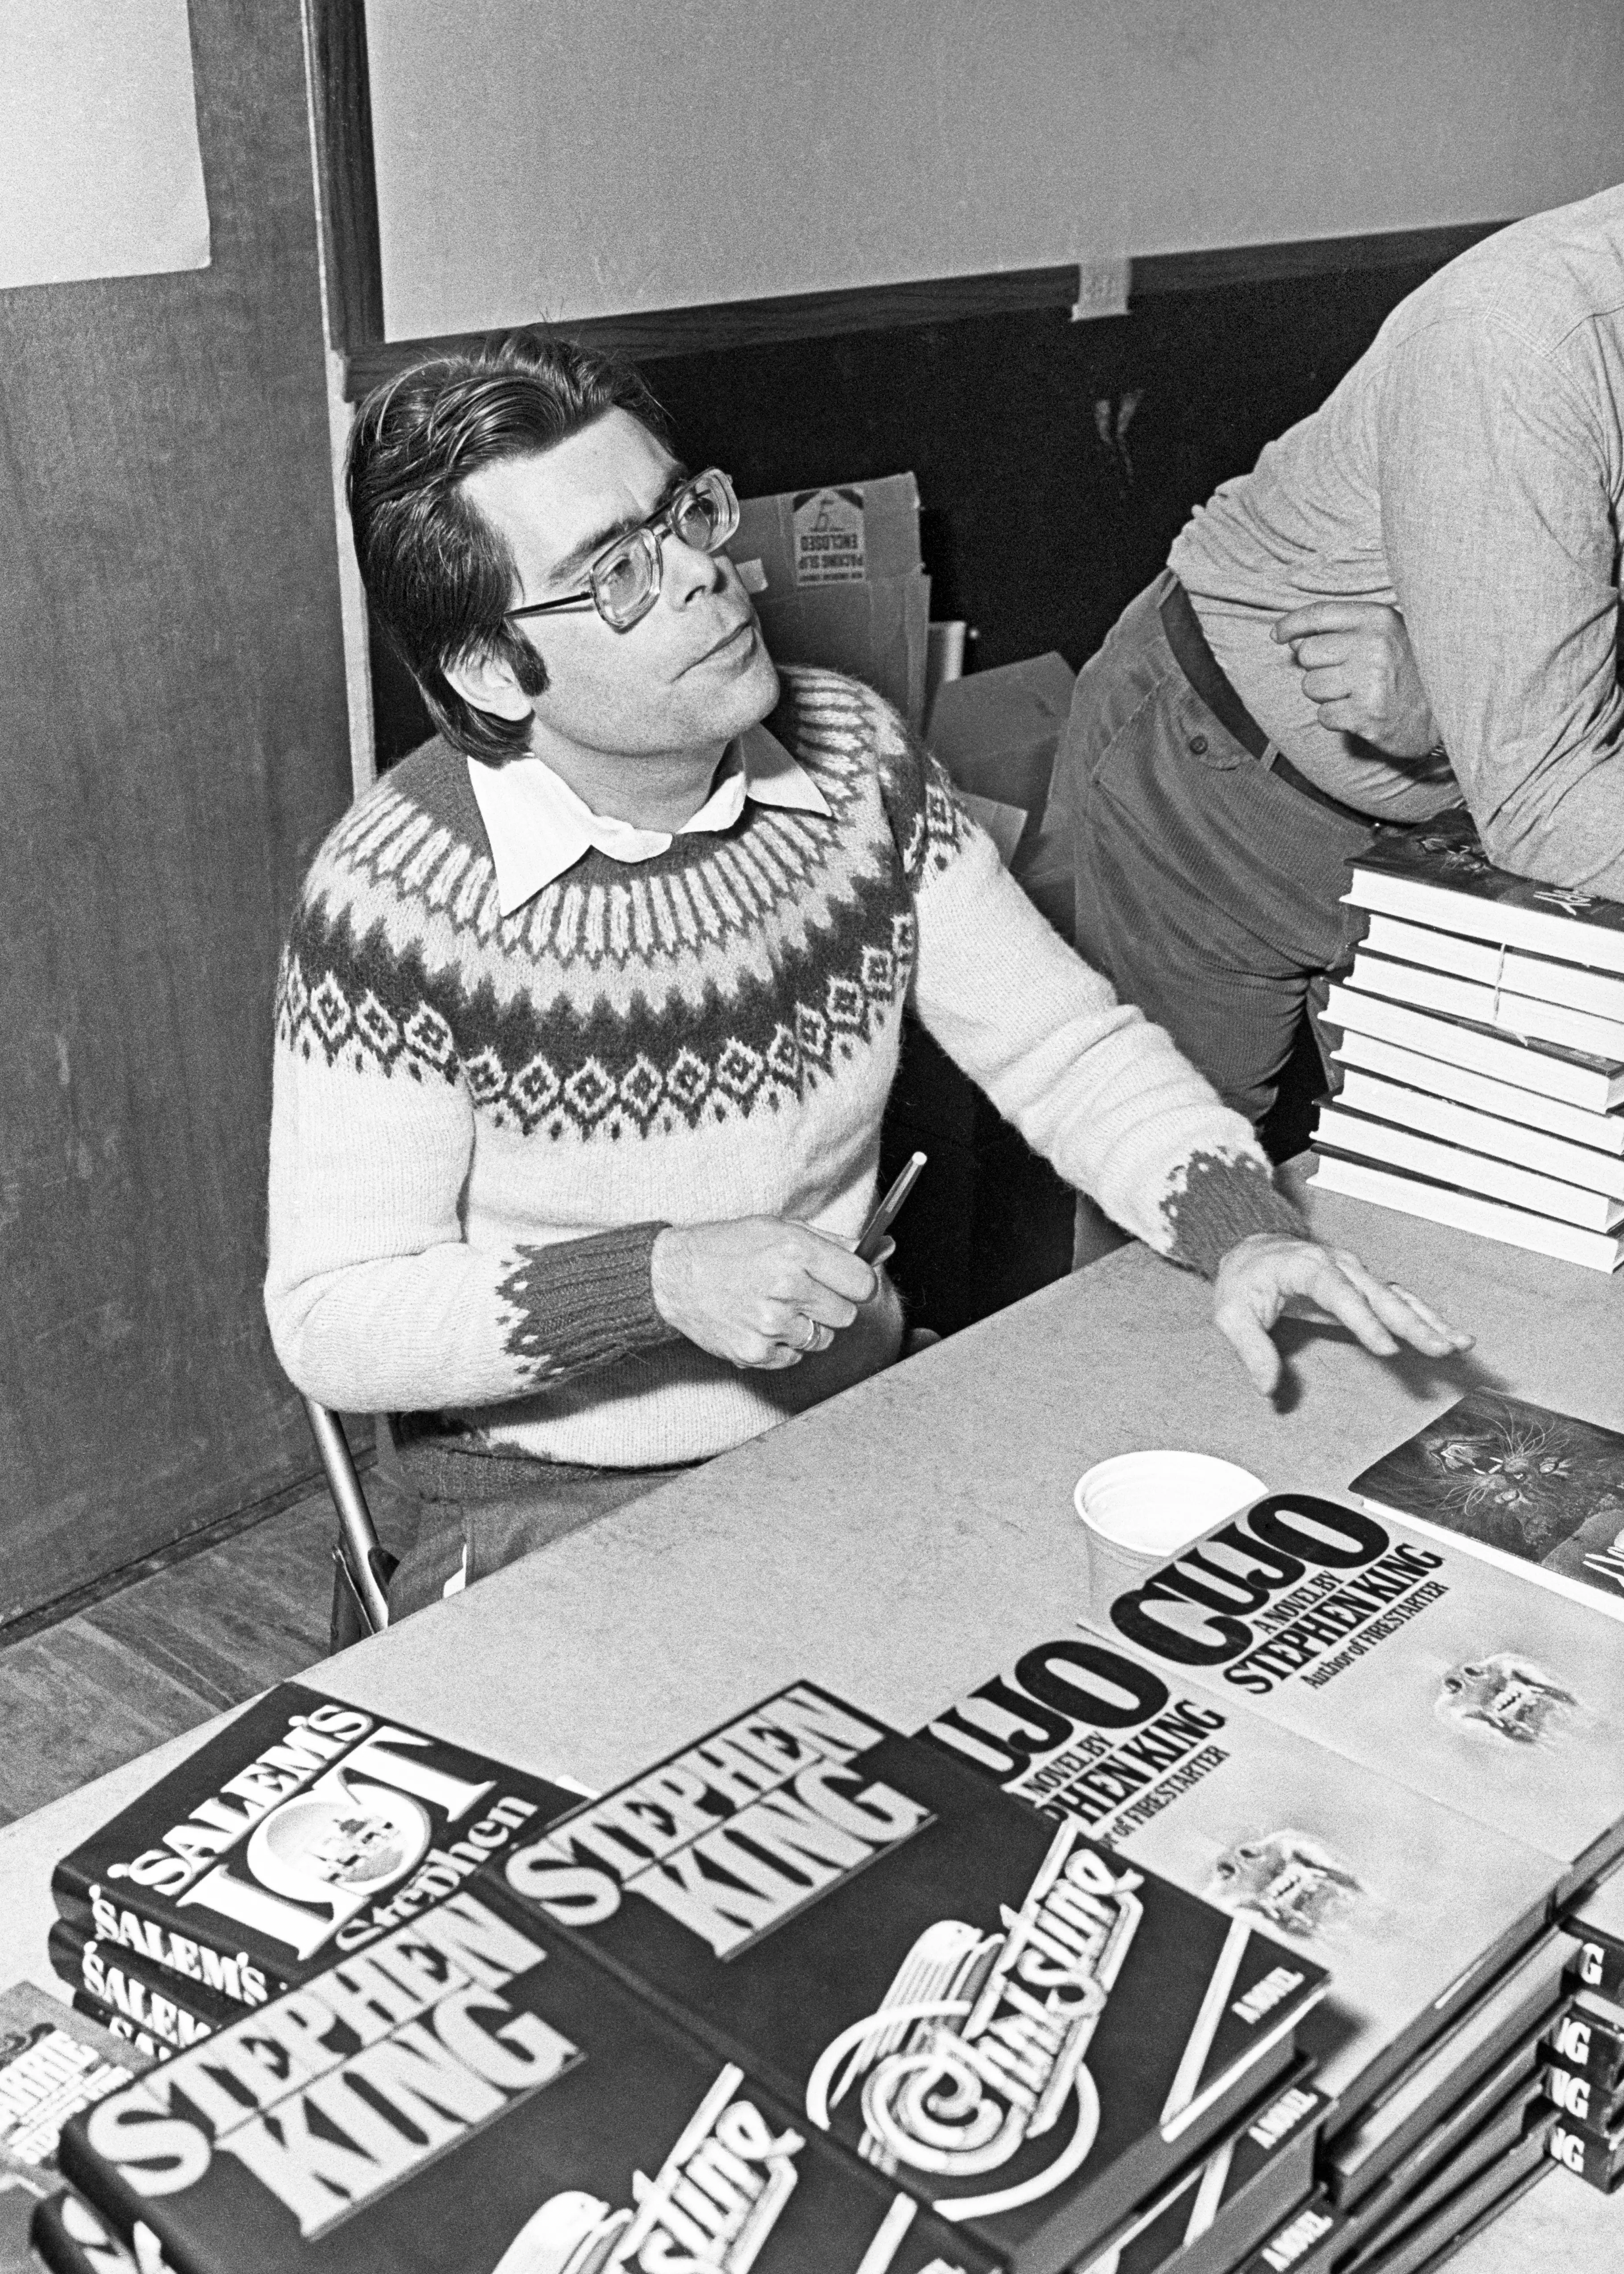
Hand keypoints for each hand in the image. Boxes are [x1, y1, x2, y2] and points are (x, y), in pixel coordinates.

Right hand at [650, 1217, 880, 1370]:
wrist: (674, 1277)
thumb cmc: (731, 1247)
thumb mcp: (782, 1229)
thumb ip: (836, 1243)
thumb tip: (886, 1249)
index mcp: (796, 1250)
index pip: (863, 1282)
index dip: (857, 1283)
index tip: (847, 1281)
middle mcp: (786, 1288)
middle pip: (846, 1315)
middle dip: (830, 1304)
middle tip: (800, 1292)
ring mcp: (770, 1324)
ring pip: (823, 1339)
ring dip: (806, 1325)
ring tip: (774, 1305)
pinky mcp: (755, 1353)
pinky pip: (795, 1357)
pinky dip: (783, 1345)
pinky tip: (759, 1322)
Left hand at [1212, 1233, 1472, 1396]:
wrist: (1250, 1249)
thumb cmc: (1243, 1279)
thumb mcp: (1231, 1313)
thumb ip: (1251, 1349)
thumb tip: (1267, 1386)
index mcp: (1307, 1267)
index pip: (1340, 1294)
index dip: (1365, 1321)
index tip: (1386, 1348)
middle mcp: (1338, 1267)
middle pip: (1380, 1296)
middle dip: (1412, 1324)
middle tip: (1439, 1349)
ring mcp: (1355, 1276)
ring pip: (1398, 1298)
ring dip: (1430, 1322)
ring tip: (1459, 1344)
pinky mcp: (1363, 1288)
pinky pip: (1399, 1302)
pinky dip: (1427, 1319)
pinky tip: (1452, 1336)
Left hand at [1272, 601, 1439, 757]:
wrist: (1447, 712)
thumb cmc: (1409, 670)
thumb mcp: (1383, 636)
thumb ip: (1341, 631)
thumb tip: (1292, 639)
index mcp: (1378, 619)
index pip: (1319, 614)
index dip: (1291, 624)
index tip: (1276, 635)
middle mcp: (1373, 645)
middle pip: (1307, 653)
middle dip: (1317, 668)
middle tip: (1344, 676)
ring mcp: (1370, 681)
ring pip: (1311, 686)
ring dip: (1326, 695)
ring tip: (1355, 695)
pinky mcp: (1366, 714)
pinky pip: (1324, 716)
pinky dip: (1336, 719)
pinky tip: (1359, 713)